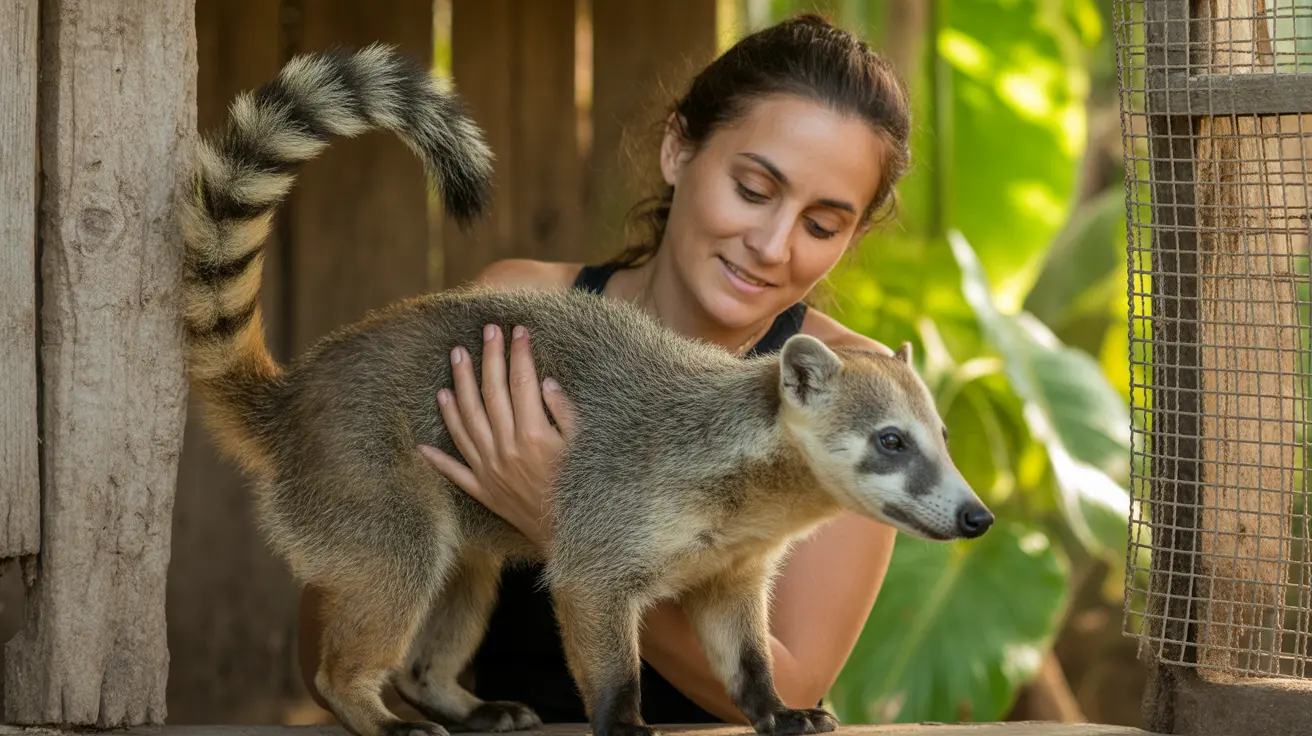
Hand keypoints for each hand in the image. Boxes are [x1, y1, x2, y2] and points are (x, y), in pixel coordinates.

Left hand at [417, 324, 577, 550]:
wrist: (573, 538)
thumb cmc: (583, 490)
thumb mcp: (583, 448)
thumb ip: (565, 414)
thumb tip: (546, 382)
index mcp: (533, 436)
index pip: (521, 383)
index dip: (519, 353)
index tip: (518, 330)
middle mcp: (505, 449)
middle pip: (491, 394)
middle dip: (488, 358)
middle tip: (485, 331)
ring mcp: (490, 470)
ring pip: (466, 422)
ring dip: (458, 389)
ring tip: (455, 362)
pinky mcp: (484, 492)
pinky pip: (455, 472)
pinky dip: (437, 458)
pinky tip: (422, 444)